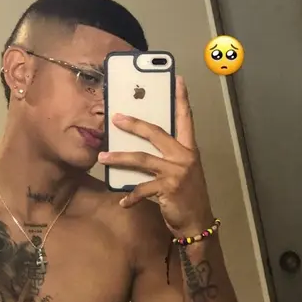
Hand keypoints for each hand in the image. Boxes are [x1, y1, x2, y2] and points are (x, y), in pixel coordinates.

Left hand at [98, 76, 213, 237]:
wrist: (198, 222)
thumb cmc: (187, 195)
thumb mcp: (182, 171)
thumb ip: (167, 157)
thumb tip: (139, 147)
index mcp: (189, 149)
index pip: (186, 118)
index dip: (182, 99)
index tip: (178, 80)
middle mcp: (184, 156)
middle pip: (156, 133)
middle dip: (134, 124)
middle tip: (116, 118)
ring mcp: (177, 172)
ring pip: (142, 159)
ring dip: (119, 158)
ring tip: (103, 157)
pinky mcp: (168, 189)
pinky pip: (142, 189)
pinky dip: (130, 196)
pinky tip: (122, 201)